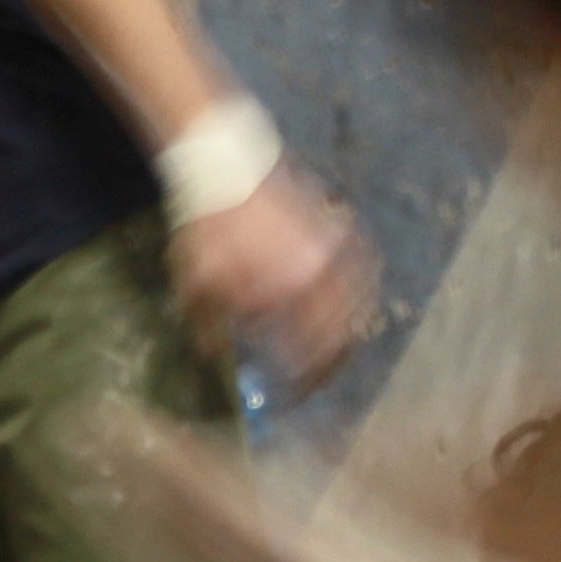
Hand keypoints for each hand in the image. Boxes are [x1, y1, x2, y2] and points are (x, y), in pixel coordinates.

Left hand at [166, 168, 378, 399]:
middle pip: (342, 338)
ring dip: (348, 334)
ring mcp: (337, 249)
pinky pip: (364, 271)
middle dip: (328, 366)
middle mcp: (322, 274)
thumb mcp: (196, 283)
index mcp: (288, 291)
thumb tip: (219, 360)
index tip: (288, 397)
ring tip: (332, 351)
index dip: (299, 383)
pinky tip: (348, 306)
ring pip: (361, 306)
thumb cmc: (207, 226)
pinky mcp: (342, 229)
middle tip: (312, 381)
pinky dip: (361, 294)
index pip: (306, 356)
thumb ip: (211, 328)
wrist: (225, 164)